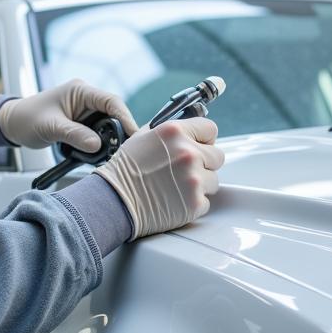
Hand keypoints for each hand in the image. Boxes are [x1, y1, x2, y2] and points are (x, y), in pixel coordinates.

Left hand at [0, 79, 137, 151]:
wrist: (13, 124)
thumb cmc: (27, 118)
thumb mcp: (51, 127)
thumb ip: (74, 134)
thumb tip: (97, 145)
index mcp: (80, 90)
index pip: (111, 101)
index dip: (124, 117)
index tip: (133, 134)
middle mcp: (87, 98)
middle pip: (114, 113)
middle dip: (119, 131)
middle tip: (124, 149)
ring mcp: (86, 111)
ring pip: (108, 125)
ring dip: (110, 139)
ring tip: (113, 154)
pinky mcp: (83, 124)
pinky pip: (99, 133)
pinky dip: (101, 144)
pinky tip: (101, 154)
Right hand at [95, 118, 224, 238]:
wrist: (114, 202)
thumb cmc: (125, 171)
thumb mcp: (142, 137)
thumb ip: (170, 131)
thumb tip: (188, 130)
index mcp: (174, 132)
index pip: (210, 129)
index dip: (204, 140)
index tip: (199, 147)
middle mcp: (187, 153)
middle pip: (217, 156)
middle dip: (204, 163)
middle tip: (184, 171)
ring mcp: (194, 179)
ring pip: (213, 180)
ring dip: (199, 185)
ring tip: (176, 187)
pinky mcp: (195, 203)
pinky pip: (206, 201)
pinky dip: (192, 203)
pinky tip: (174, 200)